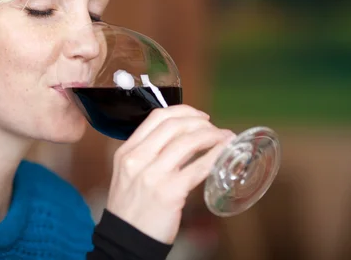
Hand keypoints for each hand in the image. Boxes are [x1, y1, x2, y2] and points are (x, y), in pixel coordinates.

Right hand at [106, 105, 234, 243]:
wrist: (125, 238)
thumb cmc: (131, 207)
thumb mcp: (130, 173)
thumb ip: (149, 154)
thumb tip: (185, 139)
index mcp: (127, 151)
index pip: (156, 117)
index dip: (183, 111)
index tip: (199, 116)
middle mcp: (137, 159)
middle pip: (174, 125)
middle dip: (200, 122)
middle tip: (214, 127)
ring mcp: (153, 175)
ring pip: (187, 142)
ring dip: (212, 136)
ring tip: (225, 137)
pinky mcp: (169, 192)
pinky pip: (198, 168)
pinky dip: (215, 156)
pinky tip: (224, 153)